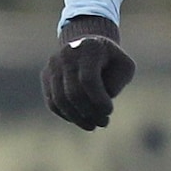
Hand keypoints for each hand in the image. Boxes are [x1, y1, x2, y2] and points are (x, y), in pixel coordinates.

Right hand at [42, 16, 136, 130]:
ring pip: (60, 100)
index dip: (98, 100)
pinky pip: (52, 102)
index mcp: (89, 48)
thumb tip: (98, 104)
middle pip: (72, 92)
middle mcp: (67, 54)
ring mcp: (53, 65)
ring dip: (77, 118)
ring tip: (92, 125)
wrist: (88, 45)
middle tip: (104, 122)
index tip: (109, 111)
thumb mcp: (125, 67)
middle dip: (89, 112)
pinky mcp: (46, 76)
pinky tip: (81, 119)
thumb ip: (116, 84)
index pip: (88, 80)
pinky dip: (66, 115)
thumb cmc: (111, 59)